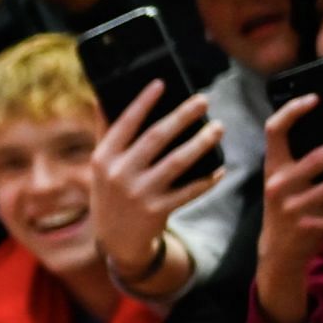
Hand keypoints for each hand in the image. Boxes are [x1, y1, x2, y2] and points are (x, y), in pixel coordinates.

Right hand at [90, 79, 223, 278]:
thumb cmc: (112, 193)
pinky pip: (189, 191)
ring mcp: (138, 194)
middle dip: (182, 117)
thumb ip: (106, 134)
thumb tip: (103, 98)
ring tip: (219, 128)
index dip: (143, 103)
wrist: (115, 240)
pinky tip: (221, 168)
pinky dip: (206, 180)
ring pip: (177, 162)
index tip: (162, 83)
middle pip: (156, 138)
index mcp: (103, 158)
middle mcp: (118, 174)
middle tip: (203, 100)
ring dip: (201, 143)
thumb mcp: (101, 167)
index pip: (124, 124)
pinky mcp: (157, 211)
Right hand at [254, 96, 322, 322]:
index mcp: (274, 167)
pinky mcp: (310, 228)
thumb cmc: (291, 205)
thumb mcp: (286, 181)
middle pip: (317, 159)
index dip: (292, 112)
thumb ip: (303, 160)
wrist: (277, 252)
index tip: (316, 97)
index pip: (274, 131)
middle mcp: (280, 185)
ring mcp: (294, 208)